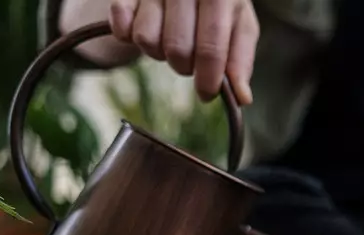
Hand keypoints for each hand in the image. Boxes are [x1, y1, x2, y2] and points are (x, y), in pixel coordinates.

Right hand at [108, 0, 259, 104]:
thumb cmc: (217, 8)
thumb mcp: (239, 26)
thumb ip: (240, 60)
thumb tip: (242, 97)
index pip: (211, 47)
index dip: (209, 78)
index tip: (207, 95)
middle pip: (178, 49)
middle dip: (184, 65)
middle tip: (190, 57)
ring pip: (148, 40)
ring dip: (159, 51)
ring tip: (169, 38)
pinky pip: (122, 27)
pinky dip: (129, 36)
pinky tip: (146, 27)